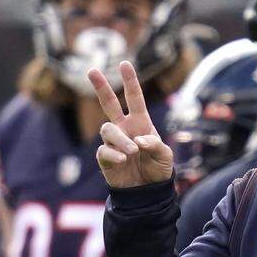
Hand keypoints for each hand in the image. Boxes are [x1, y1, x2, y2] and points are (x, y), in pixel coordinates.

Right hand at [91, 61, 173, 188]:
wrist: (148, 192)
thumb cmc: (158, 170)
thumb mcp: (165, 156)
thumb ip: (155, 145)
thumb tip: (138, 140)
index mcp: (141, 123)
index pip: (134, 98)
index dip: (130, 81)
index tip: (125, 64)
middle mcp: (124, 128)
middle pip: (109, 103)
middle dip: (101, 86)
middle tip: (92, 70)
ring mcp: (113, 142)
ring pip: (107, 129)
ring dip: (120, 139)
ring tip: (132, 152)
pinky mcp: (105, 157)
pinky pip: (104, 150)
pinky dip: (114, 153)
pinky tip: (124, 160)